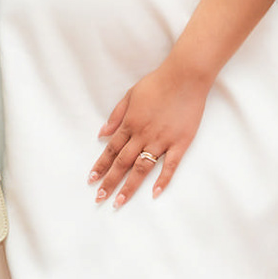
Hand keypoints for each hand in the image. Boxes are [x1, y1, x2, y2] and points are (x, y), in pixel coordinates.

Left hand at [87, 62, 210, 207]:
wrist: (185, 76)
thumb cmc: (158, 82)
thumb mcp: (130, 94)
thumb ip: (116, 115)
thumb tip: (101, 133)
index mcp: (130, 123)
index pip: (111, 149)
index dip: (101, 165)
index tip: (92, 180)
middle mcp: (143, 135)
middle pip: (123, 163)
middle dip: (110, 182)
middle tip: (99, 198)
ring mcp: (162, 140)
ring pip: (142, 168)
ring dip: (129, 186)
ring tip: (119, 202)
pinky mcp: (180, 142)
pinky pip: (170, 166)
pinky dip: (163, 180)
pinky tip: (155, 193)